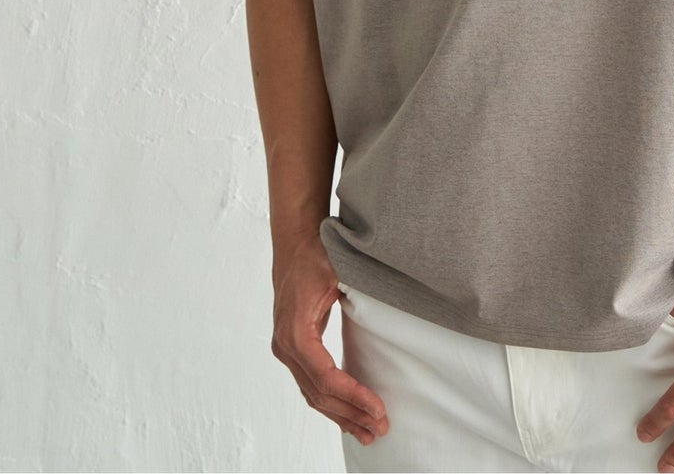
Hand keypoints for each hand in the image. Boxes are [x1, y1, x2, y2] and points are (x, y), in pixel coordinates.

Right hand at [270, 231, 389, 446]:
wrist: (295, 242)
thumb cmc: (318, 254)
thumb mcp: (339, 273)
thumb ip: (357, 296)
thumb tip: (388, 314)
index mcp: (297, 332)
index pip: (327, 377)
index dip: (354, 397)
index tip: (379, 409)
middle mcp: (285, 345)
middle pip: (319, 393)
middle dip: (350, 414)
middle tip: (379, 429)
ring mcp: (285, 348)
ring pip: (312, 393)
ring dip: (340, 414)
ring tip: (367, 432)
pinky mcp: (291, 347)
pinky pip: (309, 382)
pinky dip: (329, 401)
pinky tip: (347, 413)